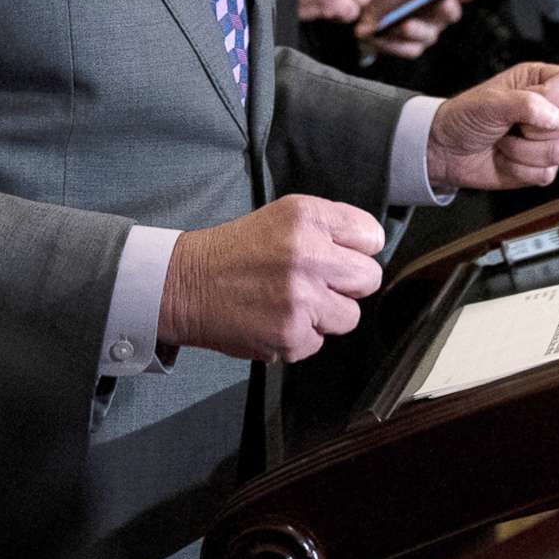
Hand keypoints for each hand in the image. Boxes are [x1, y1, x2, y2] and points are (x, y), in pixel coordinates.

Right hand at [158, 195, 387, 362]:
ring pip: (350, 316)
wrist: (187, 285)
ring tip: (293, 301)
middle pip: (369, 278)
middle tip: (319, 282)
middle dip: (348, 284)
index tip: (341, 254)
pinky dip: (301, 336)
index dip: (358, 248)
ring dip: (326, 314)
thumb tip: (369, 248)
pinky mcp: (291, 335)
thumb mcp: (284, 216)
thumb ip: (329, 226)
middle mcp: (309, 255)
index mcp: (308, 217)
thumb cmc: (237, 251)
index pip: (372, 235)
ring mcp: (301, 298)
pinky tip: (275, 318)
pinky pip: (320, 342)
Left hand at [355, 0, 467, 60]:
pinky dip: (395, 43)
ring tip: (405, 24)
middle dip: (448, 10)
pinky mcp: (409, 48)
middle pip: (449, 16)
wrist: (367, 5)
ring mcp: (425, 35)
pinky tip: (384, 35)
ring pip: (427, 35)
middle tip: (446, 2)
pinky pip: (407, 49)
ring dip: (417, 29)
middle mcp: (438, 19)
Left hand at [427, 62, 558, 192]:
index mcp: (539, 82)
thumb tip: (557, 119)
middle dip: (534, 128)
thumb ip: (526, 104)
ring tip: (503, 141)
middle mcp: (548, 110)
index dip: (553, 97)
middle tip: (510, 124)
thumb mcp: (491, 101)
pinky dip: (519, 168)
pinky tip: (505, 158)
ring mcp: (546, 140)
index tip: (527, 101)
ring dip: (522, 151)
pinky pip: (547, 173)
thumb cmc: (465, 117)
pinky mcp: (541, 166)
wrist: (446, 151)